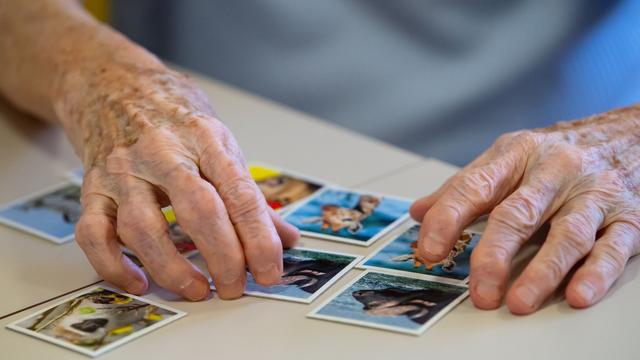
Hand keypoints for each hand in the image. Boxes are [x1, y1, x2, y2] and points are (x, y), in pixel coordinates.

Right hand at [59, 61, 298, 299]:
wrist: (111, 84)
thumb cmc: (172, 115)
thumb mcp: (218, 141)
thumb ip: (249, 192)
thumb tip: (286, 238)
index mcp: (205, 138)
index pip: (240, 194)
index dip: (259, 238)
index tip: (270, 271)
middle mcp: (162, 153)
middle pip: (198, 211)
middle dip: (223, 257)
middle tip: (236, 287)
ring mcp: (123, 171)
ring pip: (142, 228)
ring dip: (172, 268)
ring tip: (198, 290)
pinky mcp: (92, 188)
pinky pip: (94, 234)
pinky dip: (114, 265)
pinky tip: (139, 282)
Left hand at [410, 107, 639, 313]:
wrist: (628, 134)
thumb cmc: (557, 154)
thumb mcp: (507, 158)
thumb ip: (464, 187)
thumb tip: (418, 212)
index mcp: (517, 154)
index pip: (475, 186)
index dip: (448, 218)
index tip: (428, 249)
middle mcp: (555, 171)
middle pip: (518, 214)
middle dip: (494, 254)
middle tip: (479, 289)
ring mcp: (593, 194)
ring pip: (567, 234)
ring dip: (542, 272)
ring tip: (519, 301)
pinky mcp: (628, 217)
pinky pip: (612, 247)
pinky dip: (595, 273)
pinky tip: (577, 294)